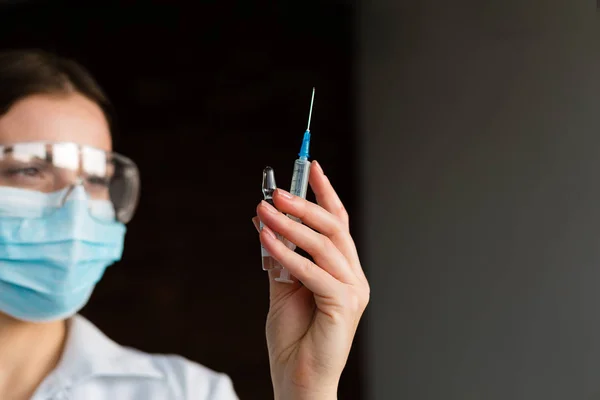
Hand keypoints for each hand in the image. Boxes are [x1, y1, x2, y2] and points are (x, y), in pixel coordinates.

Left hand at [253, 161, 369, 399]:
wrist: (298, 381)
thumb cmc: (294, 338)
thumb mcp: (282, 289)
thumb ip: (279, 258)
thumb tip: (265, 222)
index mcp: (343, 271)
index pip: (337, 224)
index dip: (325, 193)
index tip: (310, 166)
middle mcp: (353, 277)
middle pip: (333, 229)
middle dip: (305, 205)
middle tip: (275, 192)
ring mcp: (352, 291)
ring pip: (324, 245)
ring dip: (291, 224)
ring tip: (265, 209)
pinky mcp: (343, 306)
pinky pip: (313, 272)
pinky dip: (288, 253)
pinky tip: (266, 238)